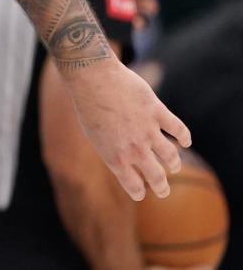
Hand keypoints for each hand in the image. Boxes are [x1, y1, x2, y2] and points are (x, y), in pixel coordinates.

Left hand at [62, 58, 190, 200]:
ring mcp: (149, 131)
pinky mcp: (158, 113)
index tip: (140, 194)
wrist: (92, 80)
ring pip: (172, 157)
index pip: (133, 185)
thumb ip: (110, 149)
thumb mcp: (92, 134)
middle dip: (161, 187)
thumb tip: (123, 160)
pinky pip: (179, 130)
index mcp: (115, 157)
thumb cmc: (88, 106)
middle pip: (157, 177)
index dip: (138, 192)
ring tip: (173, 166)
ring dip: (174, 164)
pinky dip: (185, 137)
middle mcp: (135, 149)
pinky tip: (185, 141)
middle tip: (163, 191)